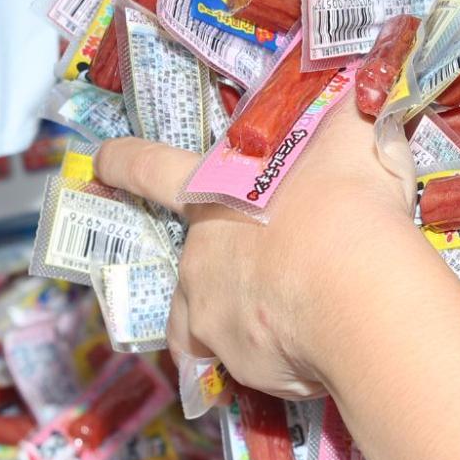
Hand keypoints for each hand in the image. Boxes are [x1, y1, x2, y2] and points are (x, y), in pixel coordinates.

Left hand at [96, 109, 435, 399]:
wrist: (359, 288)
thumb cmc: (346, 201)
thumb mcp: (352, 137)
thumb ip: (346, 117)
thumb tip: (357, 92)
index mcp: (212, 193)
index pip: (149, 167)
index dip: (123, 162)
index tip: (100, 163)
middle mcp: (198, 258)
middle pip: (192, 262)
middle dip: (227, 264)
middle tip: (276, 264)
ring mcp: (210, 316)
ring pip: (206, 322)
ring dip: (231, 318)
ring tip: (280, 319)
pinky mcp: (238, 366)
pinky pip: (250, 363)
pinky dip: (274, 360)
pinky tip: (316, 348)